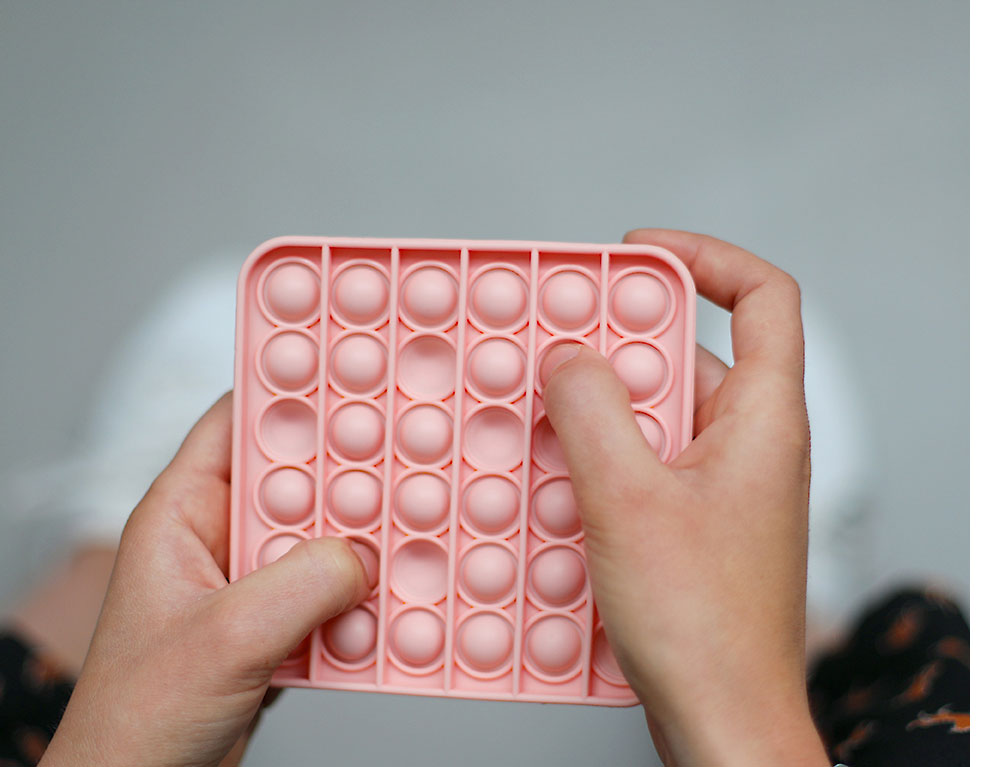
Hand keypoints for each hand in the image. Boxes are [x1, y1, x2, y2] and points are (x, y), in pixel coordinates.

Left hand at [40, 393, 369, 766]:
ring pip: (321, 537)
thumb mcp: (224, 638)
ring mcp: (251, 582)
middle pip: (297, 478)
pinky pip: (332, 589)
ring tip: (413, 529)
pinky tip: (396, 599)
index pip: (238, 422)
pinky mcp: (277, 623)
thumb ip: (301, 584)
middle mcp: (220, 539)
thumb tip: (367, 553)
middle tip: (406, 458)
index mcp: (183, 514)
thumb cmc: (137, 722)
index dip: (292, 390)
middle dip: (349, 473)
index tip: (353, 375)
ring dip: (363, 541)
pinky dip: (365, 594)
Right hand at [542, 230, 827, 765]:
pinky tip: (550, 478)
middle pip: (687, 352)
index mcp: (763, 418)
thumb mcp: (628, 499)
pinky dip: (599, 457)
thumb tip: (568, 356)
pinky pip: (643, 462)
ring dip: (596, 409)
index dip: (704, 257)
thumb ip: (592, 411)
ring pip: (655, 413)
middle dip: (615, 344)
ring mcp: (721, 484)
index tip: (634, 254)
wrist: (722, 723)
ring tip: (536, 417)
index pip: (764, 296)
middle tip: (551, 346)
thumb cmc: (703, 627)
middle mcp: (749, 443)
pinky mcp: (692, 521)